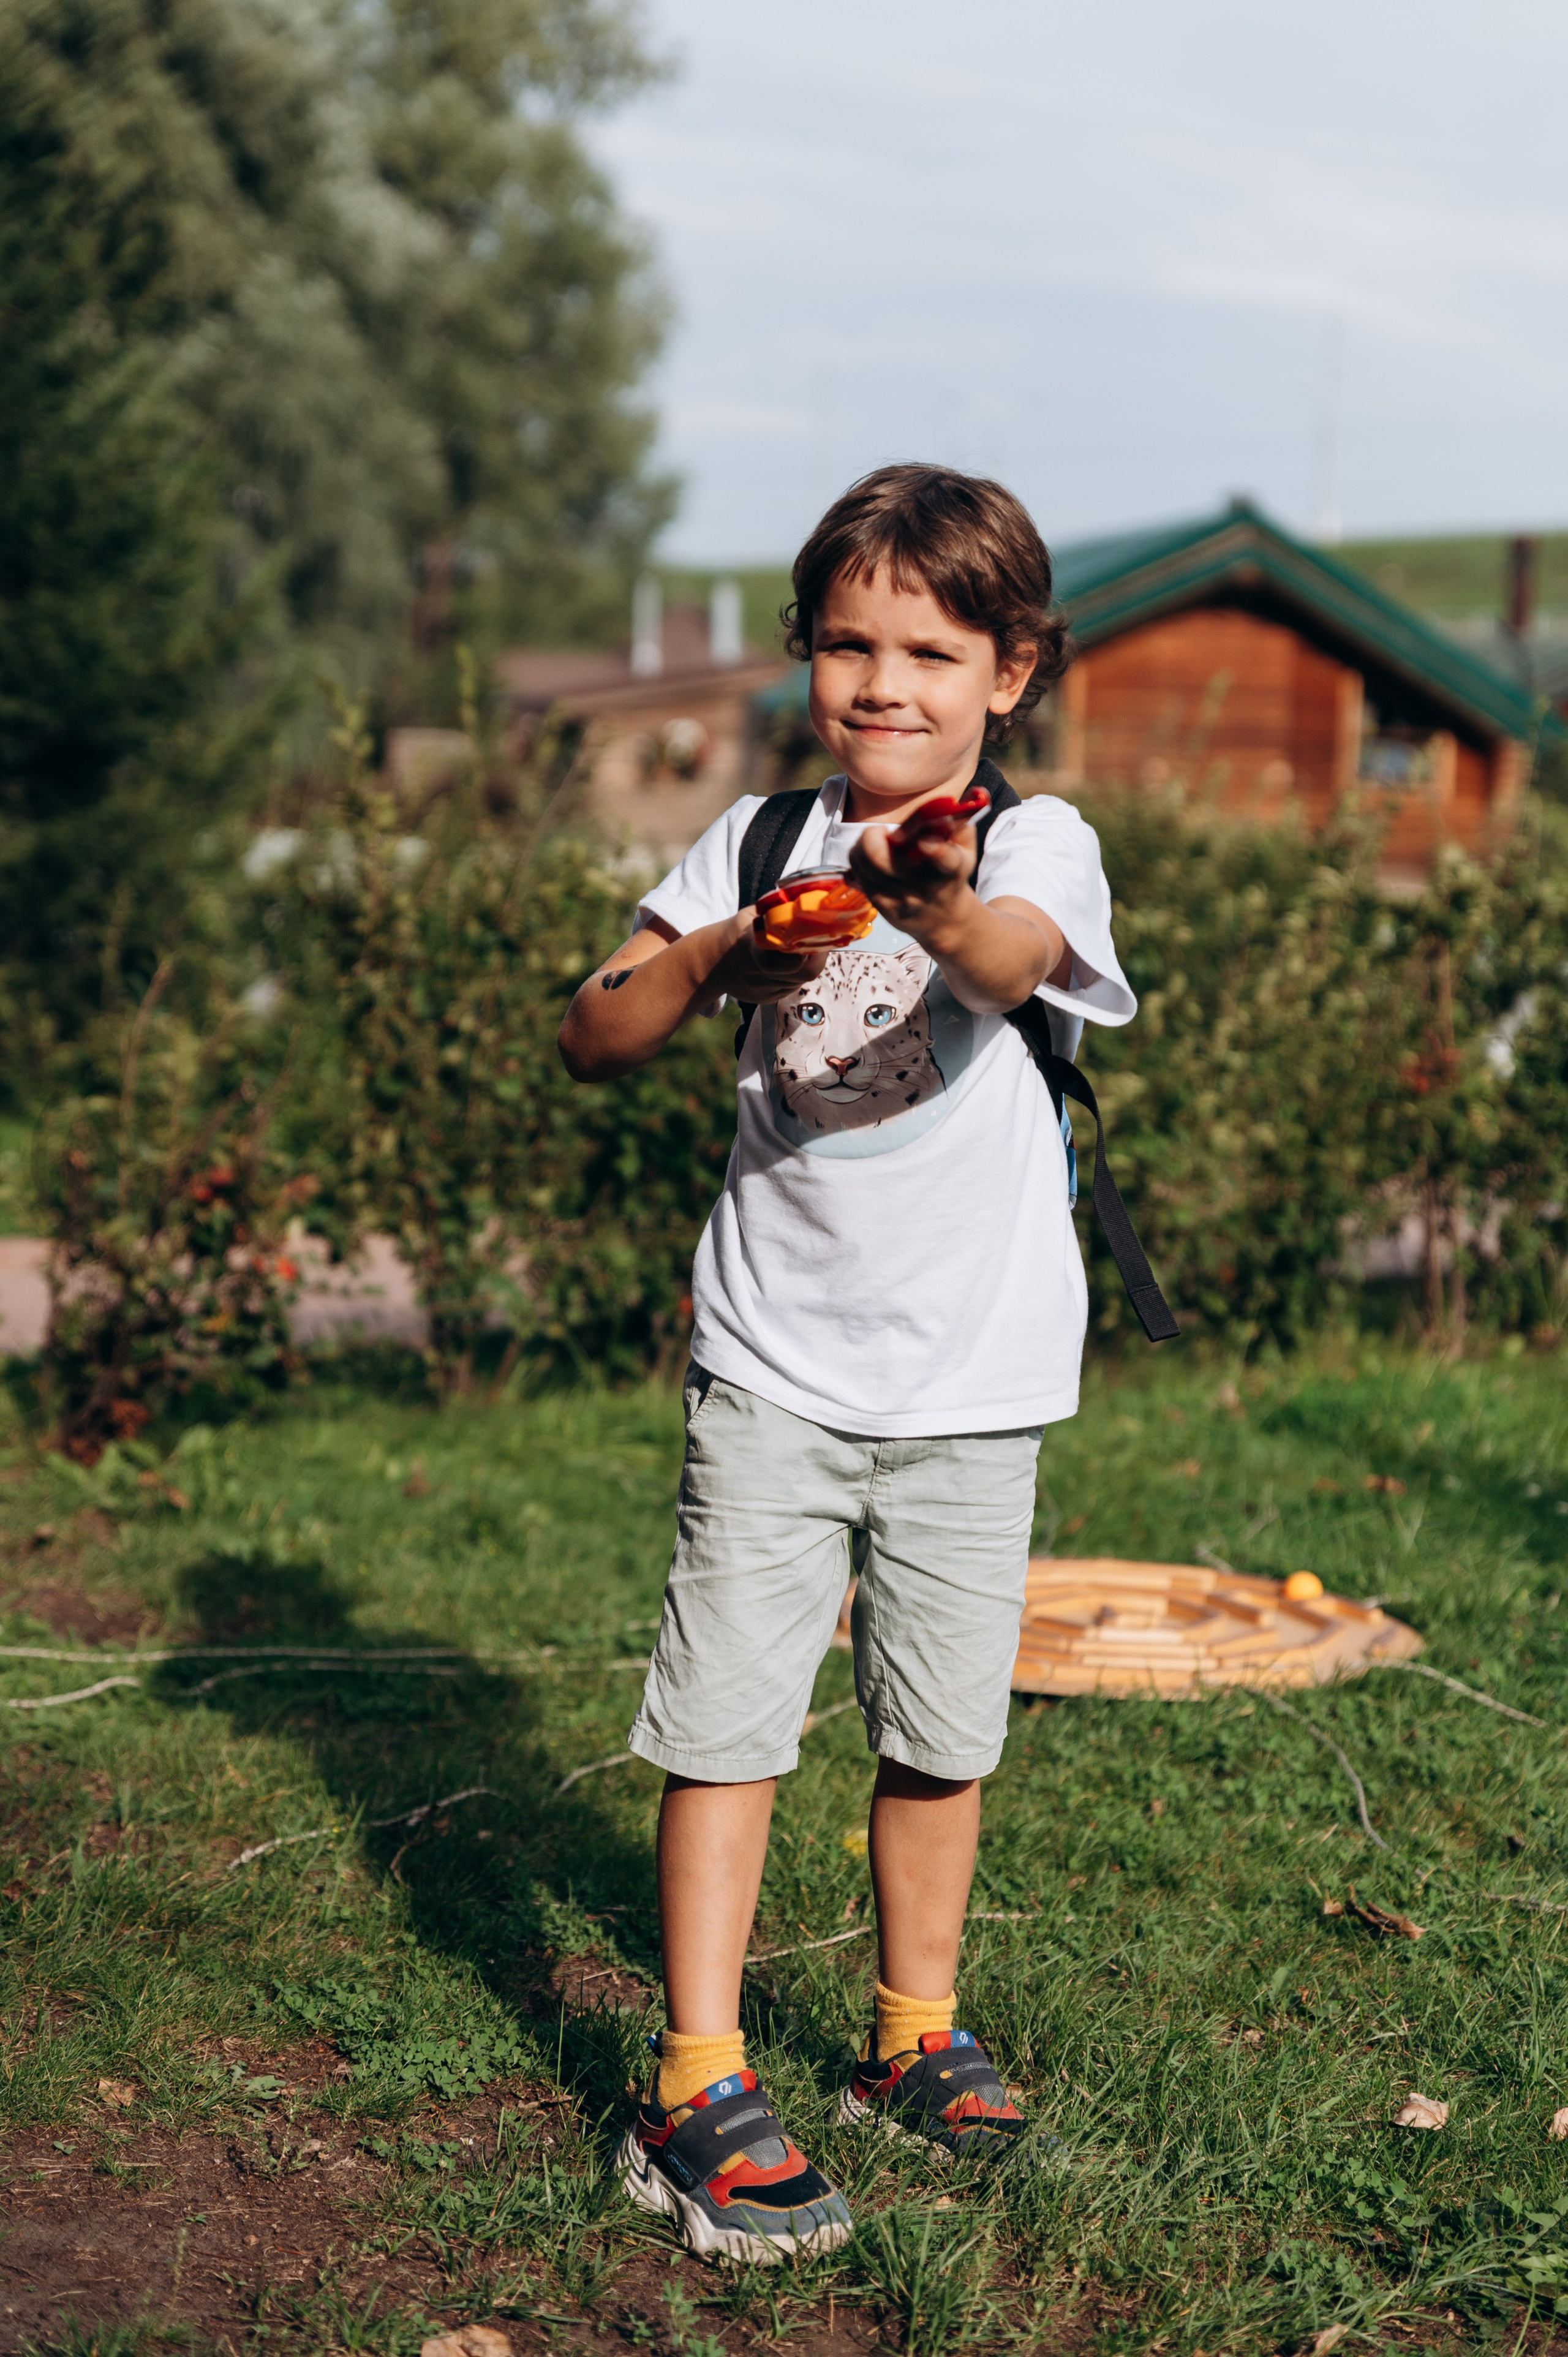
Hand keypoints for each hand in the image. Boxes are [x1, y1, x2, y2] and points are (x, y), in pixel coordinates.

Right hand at [708, 910, 829, 1004]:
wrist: (711, 963)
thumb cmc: (735, 933)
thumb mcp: (751, 915)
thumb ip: (777, 910)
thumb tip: (806, 898)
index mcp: (751, 948)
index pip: (785, 957)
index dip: (803, 947)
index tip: (811, 932)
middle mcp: (758, 974)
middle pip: (803, 972)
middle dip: (817, 956)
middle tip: (817, 939)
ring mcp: (763, 990)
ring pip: (801, 980)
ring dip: (808, 964)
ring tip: (800, 947)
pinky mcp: (768, 999)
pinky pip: (792, 987)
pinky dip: (796, 974)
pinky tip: (787, 962)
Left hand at [846, 819, 978, 943]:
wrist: (944, 919)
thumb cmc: (951, 874)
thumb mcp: (965, 850)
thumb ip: (958, 822)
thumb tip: (956, 798)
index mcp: (951, 868)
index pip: (946, 860)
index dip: (935, 850)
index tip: (926, 841)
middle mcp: (924, 887)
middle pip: (882, 859)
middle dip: (873, 836)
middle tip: (883, 832)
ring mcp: (901, 900)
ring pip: (864, 865)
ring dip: (862, 846)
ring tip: (876, 842)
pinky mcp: (884, 909)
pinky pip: (859, 877)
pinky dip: (859, 861)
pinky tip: (870, 857)